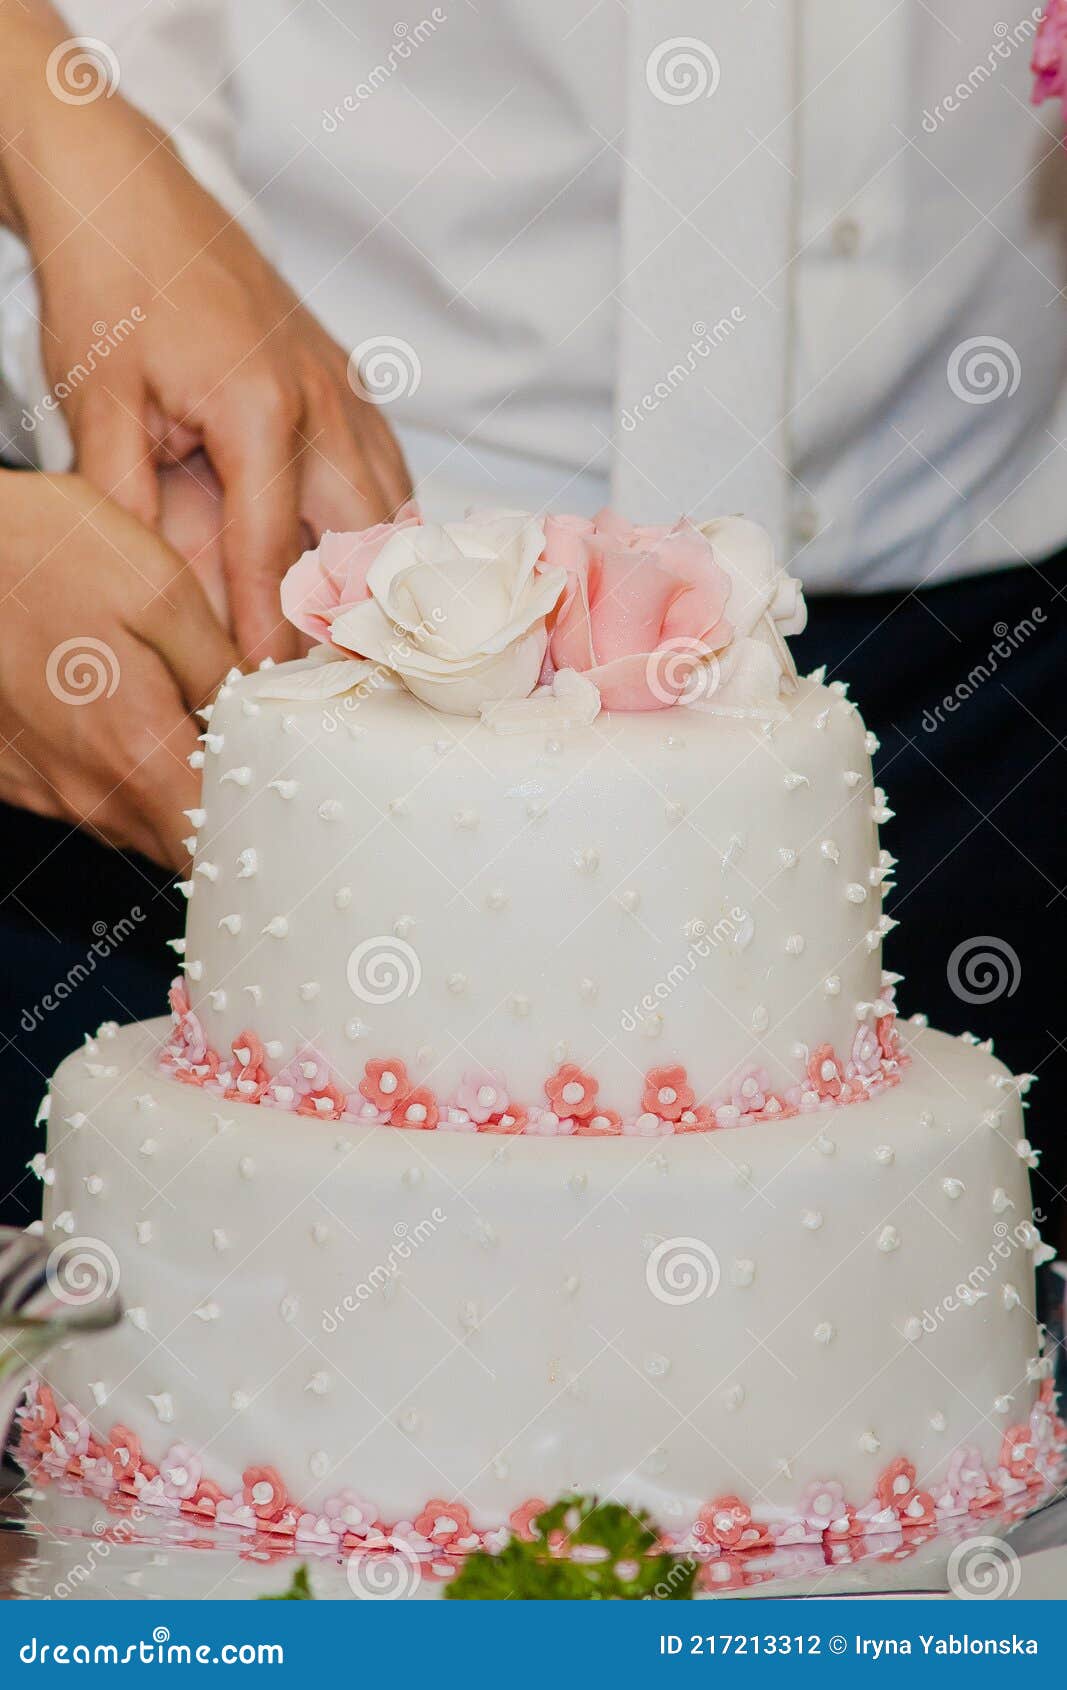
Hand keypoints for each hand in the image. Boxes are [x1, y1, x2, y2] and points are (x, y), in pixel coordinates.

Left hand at [0, 23, 411, 663]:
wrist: (133, 191)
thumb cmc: (113, 283)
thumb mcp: (99, 405)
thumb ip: (131, 506)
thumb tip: (157, 593)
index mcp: (261, 410)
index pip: (272, 553)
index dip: (268, 633)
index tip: (262, 690)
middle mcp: (323, 404)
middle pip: (361, 541)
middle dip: (348, 616)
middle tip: (329, 681)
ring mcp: (346, 391)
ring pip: (391, 509)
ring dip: (378, 574)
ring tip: (361, 640)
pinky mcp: (349, 383)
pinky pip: (387, 472)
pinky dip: (382, 525)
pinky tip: (366, 564)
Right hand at [0, 471, 237, 867]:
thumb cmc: (39, 552)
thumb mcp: (162, 591)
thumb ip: (224, 673)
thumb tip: (270, 721)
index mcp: (135, 756)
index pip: (214, 849)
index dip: (255, 831)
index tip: (282, 801)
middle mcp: (84, 793)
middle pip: (176, 841)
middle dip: (218, 809)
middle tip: (250, 753)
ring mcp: (41, 788)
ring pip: (131, 820)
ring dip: (165, 787)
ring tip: (186, 723)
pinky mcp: (11, 773)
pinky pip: (82, 794)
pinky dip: (112, 768)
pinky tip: (119, 709)